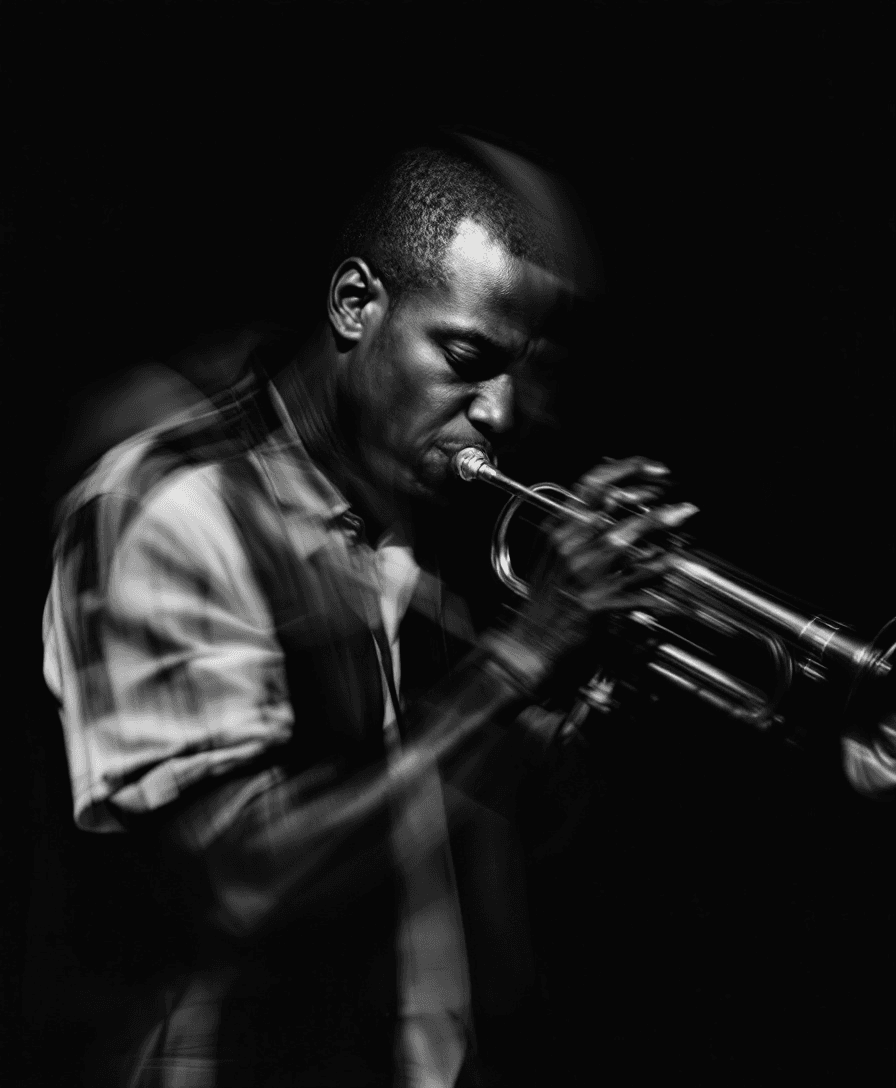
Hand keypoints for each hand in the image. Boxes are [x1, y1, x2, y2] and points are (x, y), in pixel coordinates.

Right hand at [487, 457, 697, 693]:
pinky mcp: (598, 603)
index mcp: (558, 530)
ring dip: (661, 529)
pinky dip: (660, 573)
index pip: (592, 485)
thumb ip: (579, 526)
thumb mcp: (553, 553)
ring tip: (682, 524)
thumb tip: (613, 499)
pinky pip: (637, 584)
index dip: (627, 470)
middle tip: (678, 501)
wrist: (531, 641)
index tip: (653, 470)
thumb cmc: (544, 599)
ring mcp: (582, 574)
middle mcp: (569, 547)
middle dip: (653, 499)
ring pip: (626, 541)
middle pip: (614, 509)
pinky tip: (674, 565)